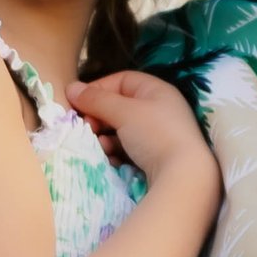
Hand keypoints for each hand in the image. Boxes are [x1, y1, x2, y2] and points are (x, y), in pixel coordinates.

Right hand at [68, 71, 219, 195]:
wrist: (184, 176)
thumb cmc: (155, 135)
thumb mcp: (123, 112)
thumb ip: (96, 100)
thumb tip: (72, 88)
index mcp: (157, 91)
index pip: (122, 80)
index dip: (99, 89)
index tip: (79, 103)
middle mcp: (159, 109)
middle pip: (120, 106)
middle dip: (100, 116)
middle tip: (87, 127)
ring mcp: (158, 134)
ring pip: (122, 129)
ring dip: (106, 136)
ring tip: (101, 145)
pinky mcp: (156, 156)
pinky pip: (129, 148)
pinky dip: (117, 151)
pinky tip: (112, 158)